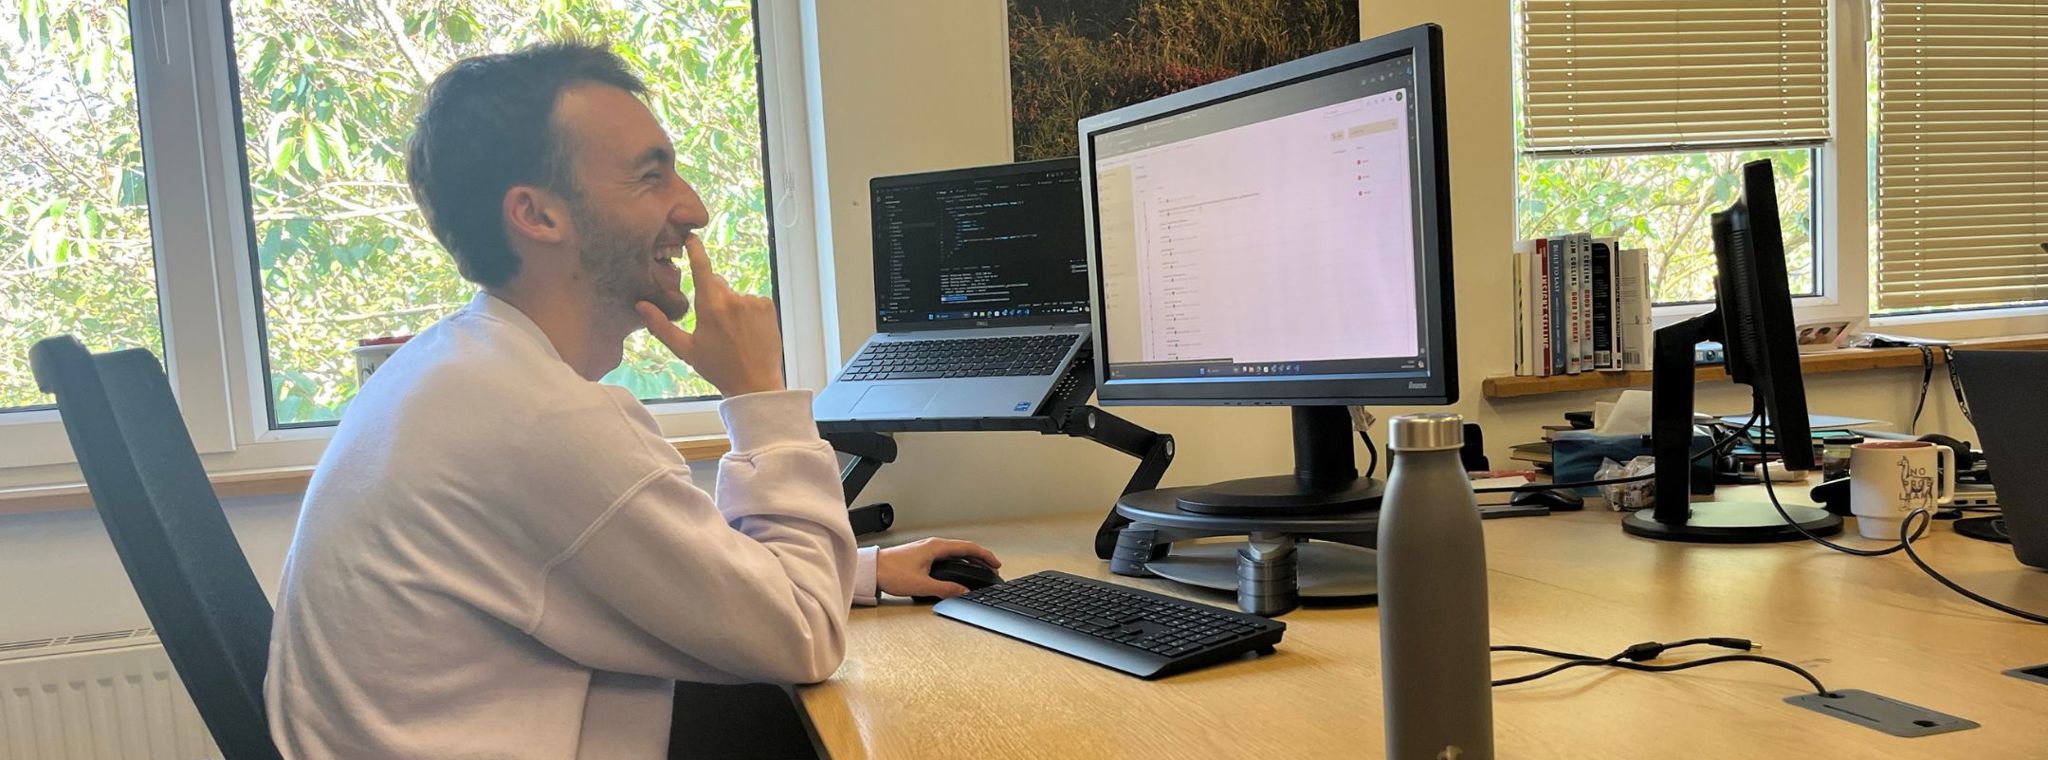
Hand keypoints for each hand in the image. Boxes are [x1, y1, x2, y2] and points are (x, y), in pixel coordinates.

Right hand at [638, 236, 784, 396]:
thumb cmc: (718, 368)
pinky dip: (750, 312)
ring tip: (735, 335)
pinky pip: (753, 301)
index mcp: (710, 306)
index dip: (696, 250)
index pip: (701, 268)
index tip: (692, 237)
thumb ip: (661, 326)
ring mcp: (753, 301)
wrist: (755, 383)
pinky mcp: (768, 306)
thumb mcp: (686, 349)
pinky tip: (749, 332)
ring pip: (735, 296)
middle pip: (717, 285)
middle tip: (716, 327)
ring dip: (733, 308)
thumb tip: (640, 305)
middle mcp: (732, 298)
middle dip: (714, 298)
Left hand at [876, 537, 1002, 599]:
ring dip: (969, 560)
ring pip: (955, 552)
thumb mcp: (922, 584)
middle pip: (964, 549)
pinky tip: (958, 571)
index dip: (985, 556)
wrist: (871, 570)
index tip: (996, 564)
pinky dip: (958, 562)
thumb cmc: (891, 572)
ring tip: (979, 570)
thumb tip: (963, 592)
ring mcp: (927, 549)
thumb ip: (945, 589)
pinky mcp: (922, 556)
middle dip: (980, 558)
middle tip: (992, 569)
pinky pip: (947, 556)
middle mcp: (933, 545)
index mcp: (936, 547)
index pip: (968, 548)